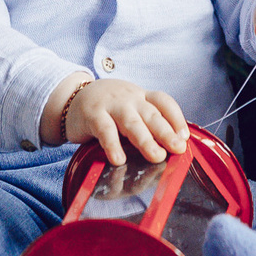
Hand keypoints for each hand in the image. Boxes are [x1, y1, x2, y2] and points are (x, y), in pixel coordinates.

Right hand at [61, 79, 188, 166]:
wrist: (71, 97)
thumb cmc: (106, 108)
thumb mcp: (128, 108)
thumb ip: (145, 123)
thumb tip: (168, 149)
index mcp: (141, 97)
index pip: (163, 102)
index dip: (176, 118)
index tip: (185, 136)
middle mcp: (129, 98)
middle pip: (151, 114)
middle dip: (166, 132)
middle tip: (178, 148)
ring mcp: (111, 105)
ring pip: (131, 122)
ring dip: (146, 140)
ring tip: (157, 156)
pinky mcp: (92, 114)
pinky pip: (104, 129)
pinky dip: (112, 144)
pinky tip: (118, 159)